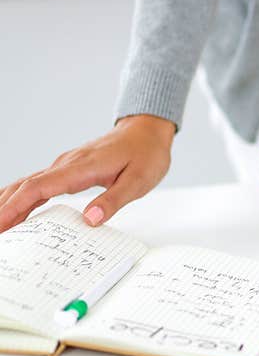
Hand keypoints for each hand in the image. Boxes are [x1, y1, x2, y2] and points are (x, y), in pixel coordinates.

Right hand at [0, 115, 172, 231]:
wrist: (147, 132)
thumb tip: (90, 220)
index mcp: (81, 167)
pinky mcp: (69, 170)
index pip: (39, 187)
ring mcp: (66, 166)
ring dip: (10, 203)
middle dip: (5, 208)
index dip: (17, 206)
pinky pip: (39, 184)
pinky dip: (23, 197)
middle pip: (26, 186)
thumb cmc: (146, 154)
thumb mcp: (139, 181)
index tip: (1, 223)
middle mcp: (67, 164)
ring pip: (28, 184)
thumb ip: (114, 201)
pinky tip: (14, 209)